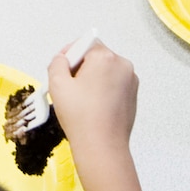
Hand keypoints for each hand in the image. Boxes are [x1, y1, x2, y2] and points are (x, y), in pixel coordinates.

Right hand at [47, 39, 136, 156]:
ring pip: (105, 71)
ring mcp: (130, 81)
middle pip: (96, 56)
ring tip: (79, 99)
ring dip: (91, 79)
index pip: (85, 43)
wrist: (102, 147)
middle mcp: (122, 65)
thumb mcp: (57, 85)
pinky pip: (114, 84)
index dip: (70, 53)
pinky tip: (92, 107)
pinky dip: (102, 90)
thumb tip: (61, 59)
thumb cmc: (81, 117)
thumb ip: (57, 63)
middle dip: (80, 67)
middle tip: (67, 85)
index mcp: (105, 58)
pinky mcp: (133, 96)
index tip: (60, 67)